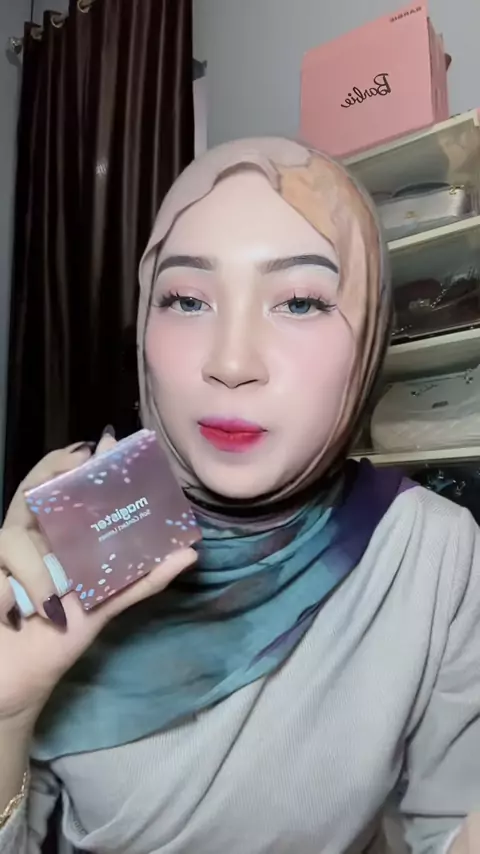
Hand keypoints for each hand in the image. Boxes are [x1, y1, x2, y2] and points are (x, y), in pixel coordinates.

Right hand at [0, 435, 196, 727]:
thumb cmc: (58, 638)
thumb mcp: (106, 604)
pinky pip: (4, 558)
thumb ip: (143, 578)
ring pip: (16, 529)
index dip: (83, 462)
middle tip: (82, 461)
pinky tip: (38, 609)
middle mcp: (30, 537)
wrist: (18, 683)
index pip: (67, 488)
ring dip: (38, 566)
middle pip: (35, 488)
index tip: (109, 443)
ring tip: (55, 599)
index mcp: (58, 538)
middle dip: (55, 469)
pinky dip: (25, 583)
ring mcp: (5, 554)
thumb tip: (190, 552)